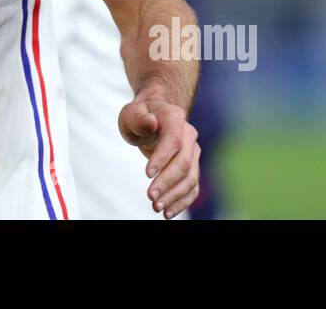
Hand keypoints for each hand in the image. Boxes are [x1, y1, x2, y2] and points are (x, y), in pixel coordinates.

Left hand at [118, 93, 200, 218]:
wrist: (154, 117)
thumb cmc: (140, 116)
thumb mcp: (132, 113)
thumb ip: (139, 118)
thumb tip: (151, 123)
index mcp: (175, 118)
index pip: (173, 140)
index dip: (162, 158)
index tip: (147, 174)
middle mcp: (190, 135)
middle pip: (183, 163)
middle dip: (167, 182)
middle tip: (150, 197)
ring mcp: (193, 152)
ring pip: (190, 178)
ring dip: (174, 195)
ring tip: (156, 207)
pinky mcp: (192, 167)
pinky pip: (192, 187)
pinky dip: (182, 202)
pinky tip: (168, 212)